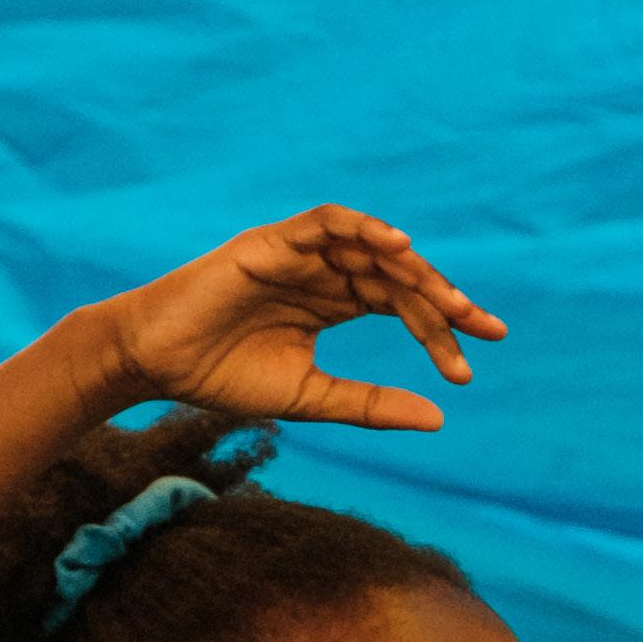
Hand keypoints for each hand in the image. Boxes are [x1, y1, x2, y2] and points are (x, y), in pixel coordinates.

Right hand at [93, 205, 506, 434]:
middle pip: (396, 278)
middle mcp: (323, 273)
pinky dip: (362, 228)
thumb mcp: (312, 397)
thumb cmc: (225, 378)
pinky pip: (326, 223)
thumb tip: (439, 418)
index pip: (400, 307)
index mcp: (333, 304)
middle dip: (443, 302)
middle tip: (483, 330)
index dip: (439, 332)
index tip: (468, 370)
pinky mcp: (271, 242)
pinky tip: (397, 247)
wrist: (158, 364)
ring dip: (415, 271)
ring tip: (453, 302)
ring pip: (371, 249)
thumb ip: (370, 405)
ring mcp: (299, 254)